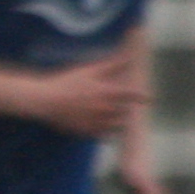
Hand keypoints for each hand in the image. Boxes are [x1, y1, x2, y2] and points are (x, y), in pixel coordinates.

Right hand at [24, 52, 145, 140]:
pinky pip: (104, 136)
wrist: (45, 101)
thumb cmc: (67, 82)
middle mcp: (105, 109)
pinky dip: (109, 133)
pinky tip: (108, 132)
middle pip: (126, 112)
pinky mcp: (86, 131)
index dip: (141, 96)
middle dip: (129, 109)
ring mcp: (96, 121)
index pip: (131, 95)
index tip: (149, 99)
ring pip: (117, 126)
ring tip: (122, 120)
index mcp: (108, 92)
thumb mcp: (89, 70)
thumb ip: (111, 65)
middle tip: (131, 108)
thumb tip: (128, 57)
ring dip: (121, 122)